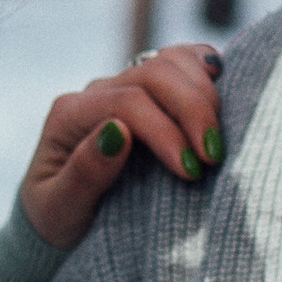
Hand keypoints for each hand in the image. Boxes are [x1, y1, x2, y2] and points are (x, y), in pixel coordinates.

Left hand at [16, 38, 228, 251]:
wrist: (61, 220)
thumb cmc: (58, 218)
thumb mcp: (59, 209)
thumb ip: (83, 173)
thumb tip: (117, 132)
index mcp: (69, 114)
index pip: (127, 102)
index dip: (166, 131)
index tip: (191, 170)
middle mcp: (97, 92)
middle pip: (155, 73)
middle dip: (192, 110)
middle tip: (214, 157)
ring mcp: (126, 85)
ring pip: (172, 60)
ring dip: (204, 93)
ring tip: (217, 139)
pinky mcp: (151, 93)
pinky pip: (183, 63)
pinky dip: (206, 70)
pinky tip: (223, 91)